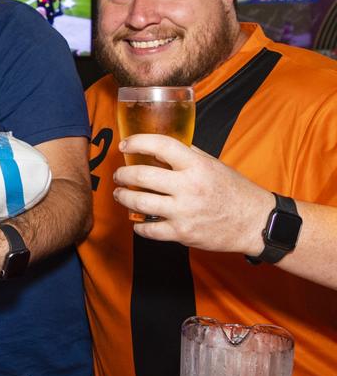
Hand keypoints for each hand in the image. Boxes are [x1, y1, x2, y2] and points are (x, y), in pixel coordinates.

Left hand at [115, 134, 273, 254]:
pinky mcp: (183, 233)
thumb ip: (187, 154)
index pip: (161, 145)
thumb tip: (160, 146)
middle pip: (141, 176)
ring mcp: (184, 212)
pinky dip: (138, 226)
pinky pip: (149, 229)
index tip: (125, 144)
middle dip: (122, 174)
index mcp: (197, 166)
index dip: (138, 142)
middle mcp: (189, 187)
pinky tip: (137, 221)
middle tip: (119, 175)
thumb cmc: (234, 191)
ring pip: (139, 203)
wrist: (256, 223)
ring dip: (123, 197)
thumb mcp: (214, 164)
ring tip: (120, 194)